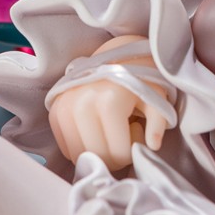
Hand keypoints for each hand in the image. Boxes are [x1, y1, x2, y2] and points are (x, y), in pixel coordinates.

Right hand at [47, 78, 168, 171]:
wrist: (116, 56)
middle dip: (115, 157)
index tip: (137, 134)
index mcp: (110, 102)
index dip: (131, 153)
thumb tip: (153, 146)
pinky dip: (81, 147)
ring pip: (80, 155)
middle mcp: (83, 104)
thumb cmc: (140, 80)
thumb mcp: (157, 98)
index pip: (118, 153)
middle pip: (99, 156)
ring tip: (109, 134)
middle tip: (124, 138)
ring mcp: (65, 107)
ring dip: (97, 153)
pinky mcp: (55, 110)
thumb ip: (158, 124)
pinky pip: (65, 146)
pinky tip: (95, 132)